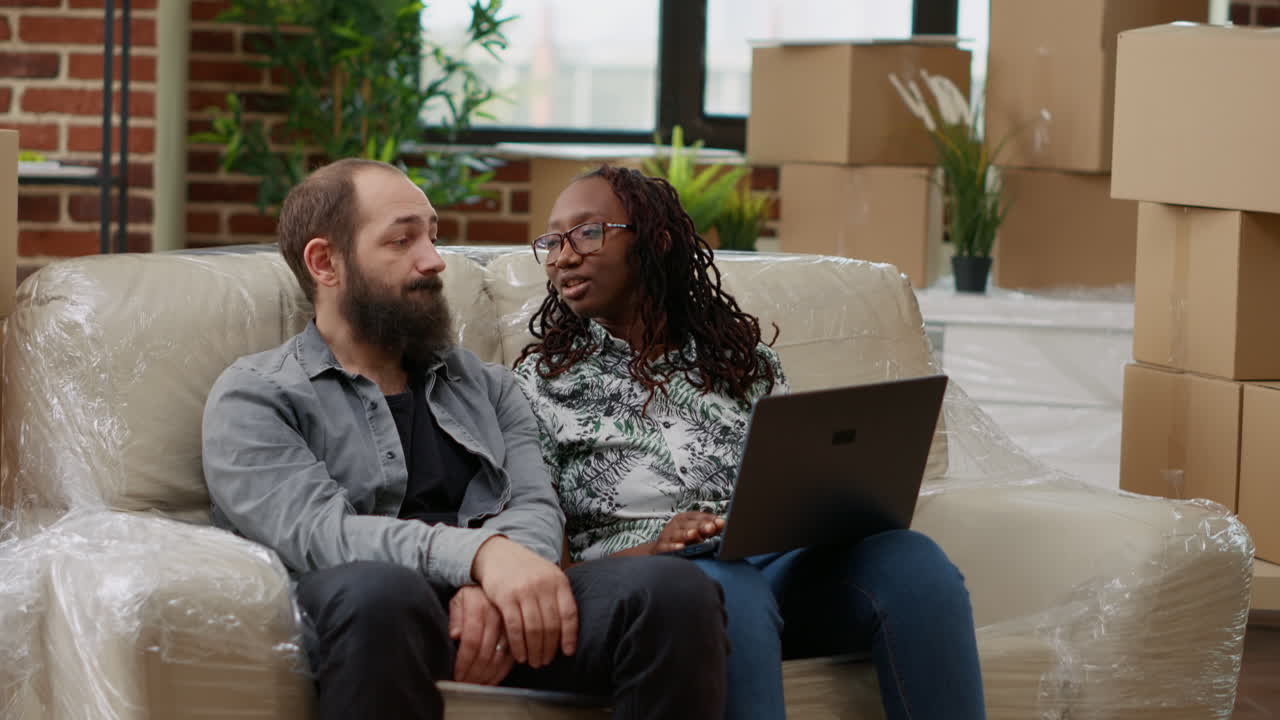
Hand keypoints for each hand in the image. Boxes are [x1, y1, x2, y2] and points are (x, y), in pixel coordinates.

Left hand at [449, 585, 515, 684]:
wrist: (498, 580)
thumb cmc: (474, 594)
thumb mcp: (459, 598)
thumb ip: (455, 616)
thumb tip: (455, 635)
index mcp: (479, 607)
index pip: (471, 642)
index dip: (463, 663)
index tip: (457, 675)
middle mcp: (497, 617)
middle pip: (485, 653)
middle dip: (473, 673)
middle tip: (464, 684)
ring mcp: (510, 626)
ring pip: (499, 658)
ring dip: (486, 676)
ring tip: (475, 685)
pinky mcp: (519, 634)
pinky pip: (510, 658)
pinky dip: (500, 673)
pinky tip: (491, 680)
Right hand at [471, 536, 578, 668]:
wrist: (498, 554)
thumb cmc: (526, 570)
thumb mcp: (548, 576)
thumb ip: (558, 598)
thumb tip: (568, 633)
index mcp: (558, 581)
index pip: (569, 614)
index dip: (569, 636)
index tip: (568, 652)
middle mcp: (543, 585)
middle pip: (551, 625)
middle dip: (549, 649)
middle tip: (545, 662)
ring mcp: (523, 591)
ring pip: (533, 629)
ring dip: (534, 651)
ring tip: (534, 662)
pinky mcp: (504, 597)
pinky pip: (514, 627)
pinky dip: (518, 645)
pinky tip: (519, 656)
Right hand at [653, 512, 724, 553]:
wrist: (659, 550)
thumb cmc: (682, 540)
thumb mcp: (696, 532)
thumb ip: (709, 529)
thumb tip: (724, 524)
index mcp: (686, 518)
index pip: (699, 516)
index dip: (710, 519)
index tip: (721, 522)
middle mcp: (676, 524)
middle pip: (689, 523)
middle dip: (700, 525)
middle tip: (711, 527)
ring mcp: (668, 535)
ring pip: (677, 533)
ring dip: (686, 534)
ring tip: (694, 534)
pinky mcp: (661, 546)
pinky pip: (667, 546)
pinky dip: (674, 547)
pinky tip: (681, 547)